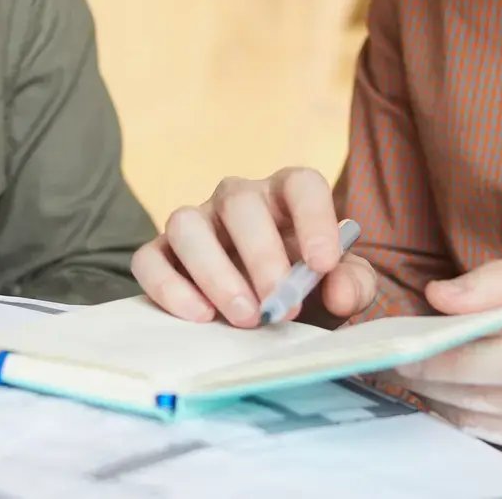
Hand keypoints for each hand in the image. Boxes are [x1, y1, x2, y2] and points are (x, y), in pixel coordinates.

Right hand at [130, 167, 375, 327]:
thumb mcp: (339, 288)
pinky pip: (150, 258)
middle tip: (280, 307)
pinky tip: (200, 316)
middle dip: (261, 256)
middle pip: (240, 203)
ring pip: (186, 223)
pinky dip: (169, 287)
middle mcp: (238, 199)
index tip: (323, 265)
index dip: (314, 218)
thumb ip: (351, 284)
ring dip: (214, 272)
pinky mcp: (162, 253)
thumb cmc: (307, 290)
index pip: (301, 184)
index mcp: (287, 196)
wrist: (269, 315)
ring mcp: (197, 222)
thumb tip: (338, 289)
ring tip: (244, 316)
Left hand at [395, 254, 501, 480]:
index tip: (408, 348)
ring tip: (431, 377)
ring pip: (496, 431)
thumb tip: (442, 296)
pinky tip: (471, 399)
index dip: (448, 359)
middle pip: (494, 401)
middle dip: (438, 383)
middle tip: (405, 362)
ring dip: (453, 406)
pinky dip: (483, 426)